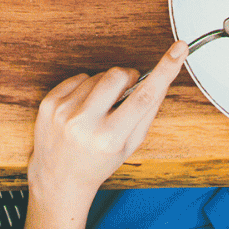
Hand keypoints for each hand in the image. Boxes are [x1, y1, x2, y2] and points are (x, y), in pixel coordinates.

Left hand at [18, 44, 187, 228]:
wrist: (59, 178)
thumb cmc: (99, 162)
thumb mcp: (129, 146)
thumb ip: (147, 113)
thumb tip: (162, 77)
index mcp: (110, 138)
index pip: (144, 97)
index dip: (164, 70)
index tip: (178, 50)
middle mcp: (85, 123)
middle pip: (117, 76)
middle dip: (126, 78)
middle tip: (125, 94)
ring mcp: (64, 112)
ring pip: (96, 76)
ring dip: (103, 87)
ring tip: (98, 110)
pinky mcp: (49, 103)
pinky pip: (78, 78)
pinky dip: (85, 88)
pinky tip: (82, 108)